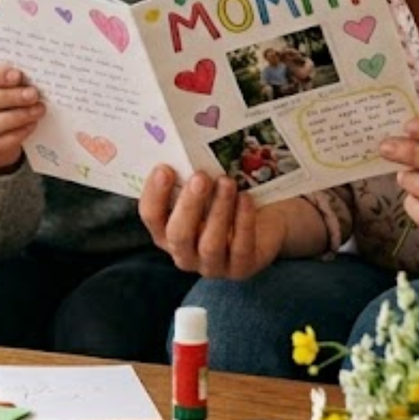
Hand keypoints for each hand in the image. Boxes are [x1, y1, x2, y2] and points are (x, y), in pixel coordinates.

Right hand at [140, 166, 286, 279]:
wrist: (266, 217)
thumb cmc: (226, 197)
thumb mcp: (207, 188)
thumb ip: (190, 177)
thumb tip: (182, 151)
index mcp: (167, 231)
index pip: (151, 217)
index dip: (154, 194)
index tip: (164, 168)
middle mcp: (185, 253)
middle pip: (178, 235)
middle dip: (188, 205)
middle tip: (200, 177)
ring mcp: (212, 265)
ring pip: (210, 244)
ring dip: (218, 211)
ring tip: (227, 182)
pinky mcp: (241, 268)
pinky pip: (240, 249)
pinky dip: (243, 222)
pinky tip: (245, 199)